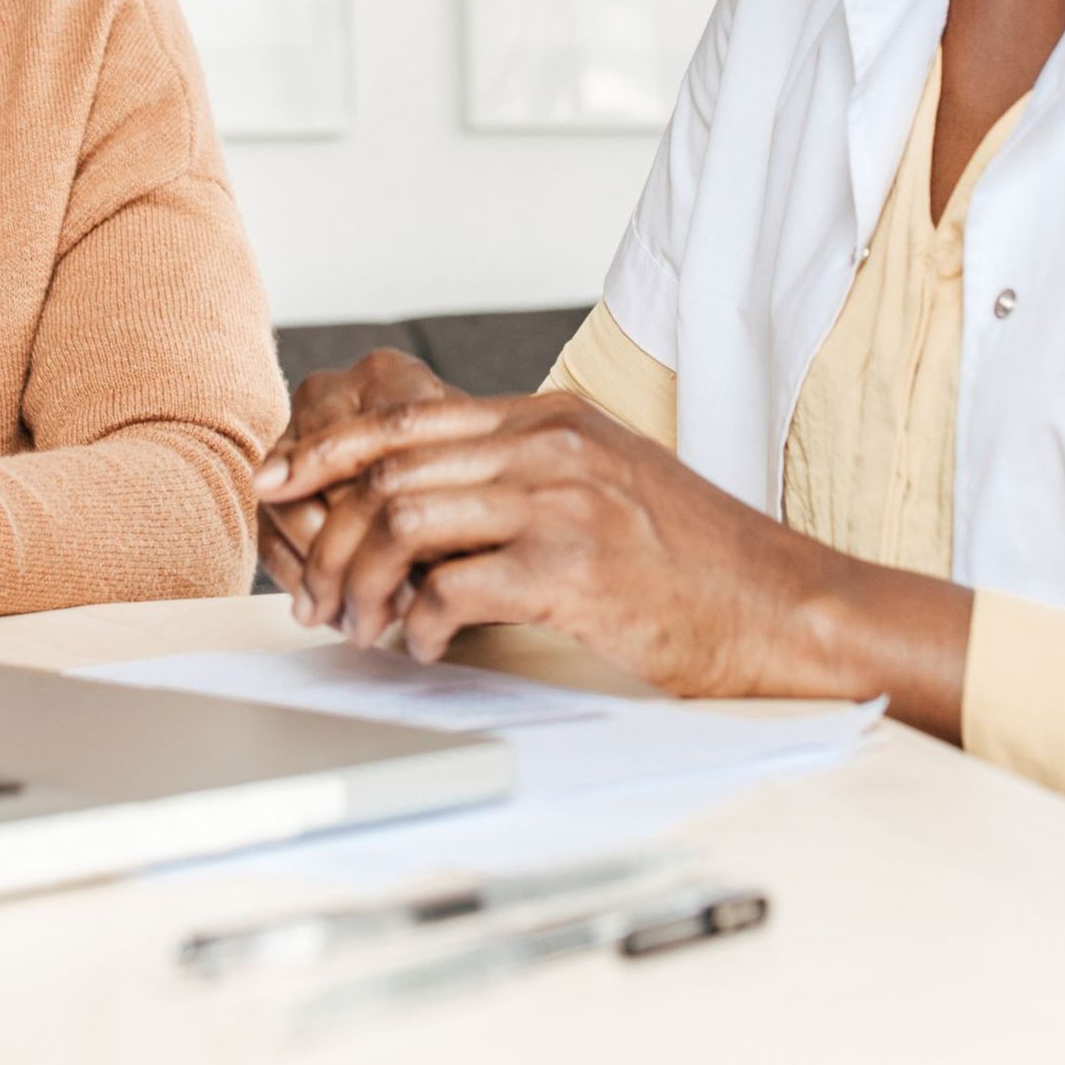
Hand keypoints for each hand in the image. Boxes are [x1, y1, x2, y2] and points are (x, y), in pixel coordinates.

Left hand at [254, 390, 971, 733]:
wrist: (788, 607)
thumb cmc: (699, 562)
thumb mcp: (609, 483)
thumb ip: (527, 475)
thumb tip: (432, 503)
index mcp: (552, 418)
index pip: (406, 416)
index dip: (327, 449)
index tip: (276, 479)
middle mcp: (550, 444)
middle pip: (391, 466)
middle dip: (326, 532)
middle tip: (303, 590)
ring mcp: (562, 499)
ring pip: (405, 520)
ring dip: (363, 585)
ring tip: (360, 629)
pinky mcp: (573, 566)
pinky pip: (451, 588)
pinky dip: (418, 625)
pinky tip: (422, 648)